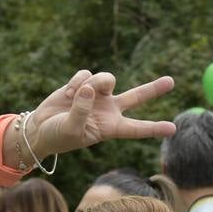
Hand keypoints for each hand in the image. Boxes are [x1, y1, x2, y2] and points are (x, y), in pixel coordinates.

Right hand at [8, 70, 175, 160]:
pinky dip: (77, 82)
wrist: (40, 128)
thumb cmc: (58, 137)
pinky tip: (68, 93)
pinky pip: (87, 74)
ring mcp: (97, 96)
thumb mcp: (70, 130)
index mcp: (110, 128)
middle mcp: (108, 110)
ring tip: (76, 95)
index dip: (154, 129)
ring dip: (95, 82)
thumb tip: (90, 88)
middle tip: (172, 82)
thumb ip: (81, 111)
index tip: (172, 129)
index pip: (136, 129)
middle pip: (136, 97)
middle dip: (153, 89)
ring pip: (108, 79)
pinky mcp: (84, 84)